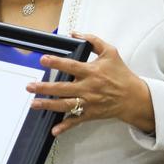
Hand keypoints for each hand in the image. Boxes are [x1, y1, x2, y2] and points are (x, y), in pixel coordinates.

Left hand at [26, 32, 154, 135]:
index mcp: (92, 72)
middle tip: (30, 86)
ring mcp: (88, 102)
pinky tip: (54, 130)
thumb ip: (93, 40)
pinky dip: (65, 127)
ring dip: (48, 105)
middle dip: (45, 88)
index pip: (71, 66)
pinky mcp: (90, 114)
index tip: (43, 60)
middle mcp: (88, 88)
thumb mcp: (110, 52)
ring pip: (65, 105)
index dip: (57, 63)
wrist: (134, 97)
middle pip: (63, 88)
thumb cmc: (121, 74)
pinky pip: (76, 121)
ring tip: (34, 103)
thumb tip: (75, 33)